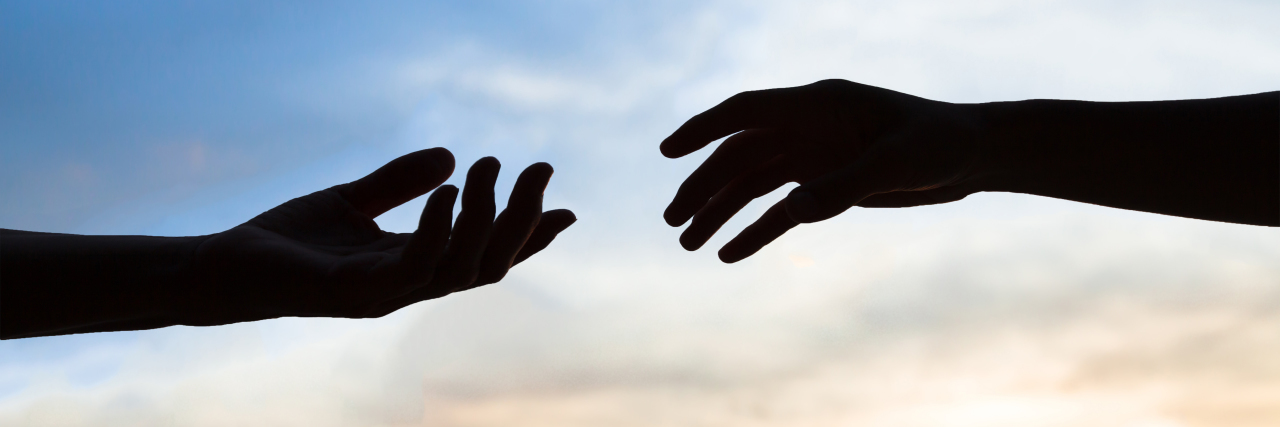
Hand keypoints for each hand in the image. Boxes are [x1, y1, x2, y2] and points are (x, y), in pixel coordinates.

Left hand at [186, 148, 575, 324]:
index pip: (485, 258)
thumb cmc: (285, 242)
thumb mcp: (350, 200)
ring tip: (489, 165)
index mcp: (414, 267)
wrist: (222, 269)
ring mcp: (386, 294)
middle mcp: (409, 287)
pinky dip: (439, 228)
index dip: (528, 239)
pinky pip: (414, 264)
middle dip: (523, 221)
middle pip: (489, 265)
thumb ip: (398, 181)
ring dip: (485, 217)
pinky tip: (449, 190)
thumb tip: (452, 157)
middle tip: (540, 167)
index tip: (568, 210)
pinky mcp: (356, 292)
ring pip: (462, 268)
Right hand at [661, 79, 988, 262]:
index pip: (746, 113)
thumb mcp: (897, 163)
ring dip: (718, 211)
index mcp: (817, 105)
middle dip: (701, 186)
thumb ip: (844, 185)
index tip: (668, 151)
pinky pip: (779, 212)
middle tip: (672, 221)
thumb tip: (792, 212)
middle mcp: (806, 128)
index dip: (703, 129)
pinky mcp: (825, 187)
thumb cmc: (941, 143)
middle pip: (738, 155)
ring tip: (686, 242)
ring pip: (751, 185)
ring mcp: (813, 158)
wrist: (973, 156)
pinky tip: (728, 254)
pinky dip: (753, 231)